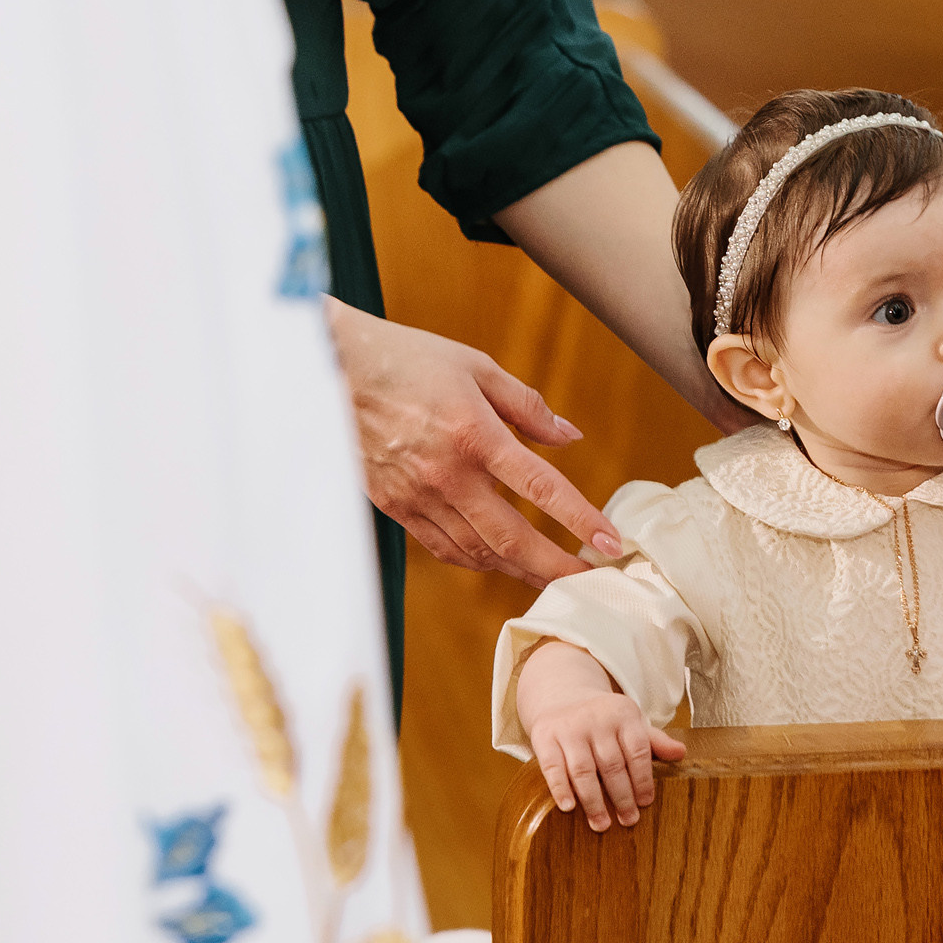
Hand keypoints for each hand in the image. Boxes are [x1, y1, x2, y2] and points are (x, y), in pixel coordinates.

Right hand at [326, 298, 621, 586]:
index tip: (612, 543)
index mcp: (474, 435)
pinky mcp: (394, 506)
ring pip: (477, 551)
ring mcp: (416, 496)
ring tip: (553, 579)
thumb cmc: (408, 359)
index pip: (541, 487)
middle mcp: (446, 475)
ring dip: (519, 570)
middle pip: (512, 538)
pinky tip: (498, 561)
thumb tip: (570, 437)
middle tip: (591, 583)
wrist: (330, 368)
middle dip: (556, 568)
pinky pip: (442, 547)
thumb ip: (527, 406)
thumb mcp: (477, 368)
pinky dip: (476, 560)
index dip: (581, 519)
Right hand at [517, 642, 683, 831]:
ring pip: (583, 770)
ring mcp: (570, 728)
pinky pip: (553, 767)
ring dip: (593, 801)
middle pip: (612, 764)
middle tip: (629, 820)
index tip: (646, 803)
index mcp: (623, 714)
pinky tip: (569, 807)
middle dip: (621, 796)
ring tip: (602, 824)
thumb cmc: (604, 719)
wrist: (562, 697)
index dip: (643, 779)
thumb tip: (682, 753)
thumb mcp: (630, 723)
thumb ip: (654, 741)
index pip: (637, 750)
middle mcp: (597, 719)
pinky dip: (561, 788)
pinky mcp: (545, 737)